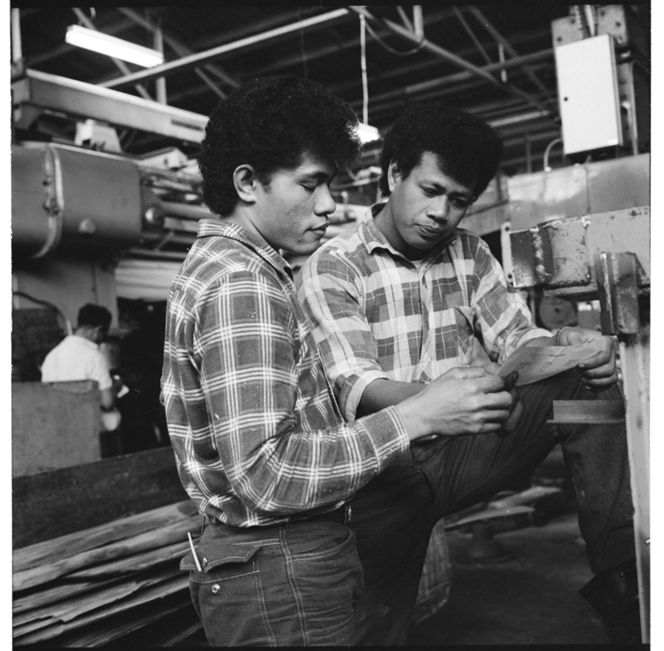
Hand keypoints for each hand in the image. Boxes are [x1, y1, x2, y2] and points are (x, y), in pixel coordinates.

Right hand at [399, 366, 519, 438]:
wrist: (423, 414)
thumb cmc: (437, 392)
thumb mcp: (453, 373)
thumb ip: (476, 370)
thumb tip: (496, 370)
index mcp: (472, 386)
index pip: (501, 382)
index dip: (507, 379)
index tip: (508, 378)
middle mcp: (477, 403)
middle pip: (508, 399)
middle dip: (508, 393)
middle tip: (503, 391)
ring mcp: (477, 418)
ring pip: (505, 413)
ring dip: (503, 407)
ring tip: (496, 402)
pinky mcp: (475, 430)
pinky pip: (497, 426)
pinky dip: (497, 419)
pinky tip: (489, 413)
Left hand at [558, 327, 617, 391]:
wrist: (570, 344)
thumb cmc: (572, 338)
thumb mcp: (572, 335)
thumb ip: (575, 340)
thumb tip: (578, 346)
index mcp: (605, 342)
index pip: (605, 355)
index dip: (593, 362)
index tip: (580, 365)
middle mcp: (612, 353)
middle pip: (609, 368)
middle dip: (593, 373)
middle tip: (579, 371)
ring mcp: (611, 364)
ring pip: (611, 378)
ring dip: (596, 381)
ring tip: (582, 379)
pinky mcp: (607, 374)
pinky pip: (608, 384)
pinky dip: (598, 387)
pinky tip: (587, 386)